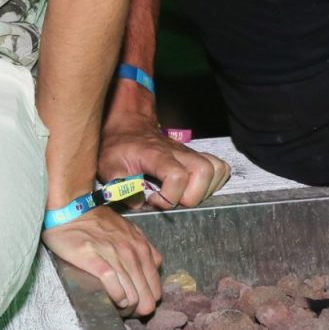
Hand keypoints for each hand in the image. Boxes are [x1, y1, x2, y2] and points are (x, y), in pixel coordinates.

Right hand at [42, 206, 163, 314]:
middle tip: (124, 311)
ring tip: (115, 308)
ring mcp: (116, 257)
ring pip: (133, 298)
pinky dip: (115, 299)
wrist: (72, 210)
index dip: (147, 302)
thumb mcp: (129, 232)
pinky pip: (115, 289)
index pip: (157, 290)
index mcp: (143, 249)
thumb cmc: (98, 223)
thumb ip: (143, 250)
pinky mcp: (96, 260)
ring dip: (125, 309)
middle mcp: (134, 253)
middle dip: (138, 310)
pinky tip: (109, 299)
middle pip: (147, 298)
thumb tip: (152, 269)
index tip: (135, 305)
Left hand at [98, 119, 231, 209]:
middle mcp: (179, 153)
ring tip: (185, 196)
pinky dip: (214, 182)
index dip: (168, 197)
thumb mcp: (109, 165)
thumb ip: (120, 186)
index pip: (177, 176)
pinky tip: (197, 189)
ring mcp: (190, 154)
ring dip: (206, 190)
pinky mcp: (196, 157)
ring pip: (217, 169)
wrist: (128, 127)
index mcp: (157, 155)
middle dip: (193, 196)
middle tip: (174, 201)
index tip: (153, 200)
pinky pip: (219, 167)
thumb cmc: (119, 147)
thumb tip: (138, 203)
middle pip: (205, 171)